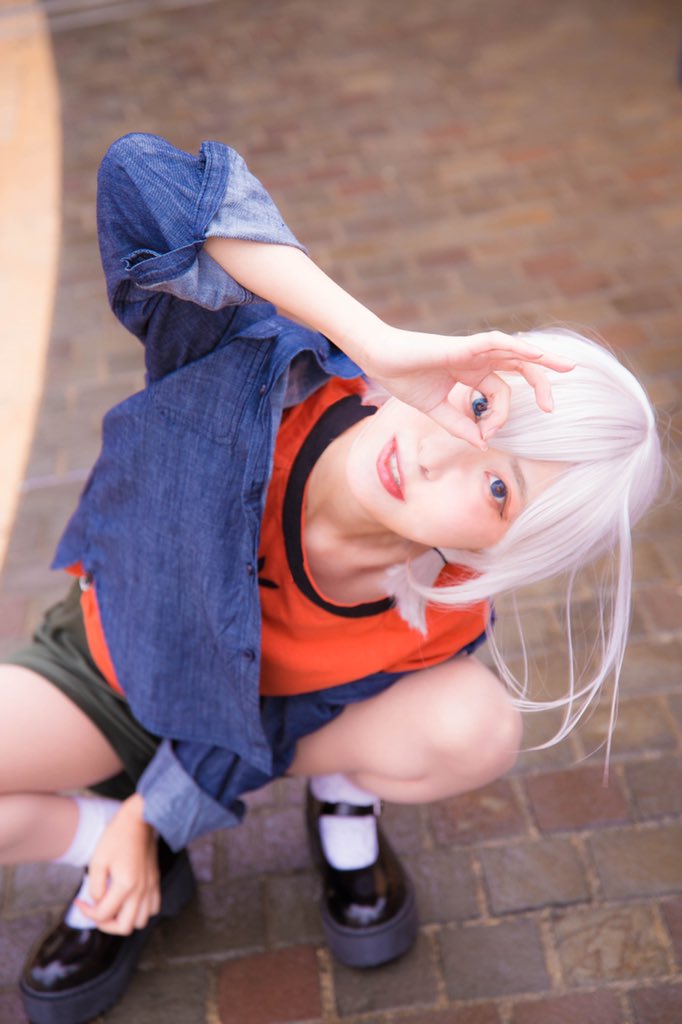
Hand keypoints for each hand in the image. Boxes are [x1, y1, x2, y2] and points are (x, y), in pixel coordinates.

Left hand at [76, 794, 159, 934]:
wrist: (139, 820)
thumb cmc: (117, 837)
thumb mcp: (98, 860)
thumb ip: (95, 886)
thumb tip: (96, 900)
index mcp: (125, 885)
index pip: (103, 914)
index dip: (86, 912)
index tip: (80, 901)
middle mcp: (140, 890)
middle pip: (124, 927)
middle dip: (106, 924)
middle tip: (96, 911)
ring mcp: (150, 887)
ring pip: (141, 921)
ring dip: (125, 920)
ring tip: (113, 908)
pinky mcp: (155, 882)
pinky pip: (153, 908)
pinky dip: (141, 911)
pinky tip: (130, 902)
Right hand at [360, 326, 574, 448]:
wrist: (381, 360)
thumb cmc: (404, 378)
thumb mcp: (436, 410)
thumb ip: (459, 425)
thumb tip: (482, 443)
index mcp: (472, 373)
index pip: (499, 394)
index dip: (499, 416)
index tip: (486, 433)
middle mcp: (477, 359)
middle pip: (519, 367)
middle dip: (541, 382)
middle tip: (553, 407)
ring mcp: (472, 350)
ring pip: (515, 351)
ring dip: (543, 358)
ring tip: (566, 367)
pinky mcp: (462, 345)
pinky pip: (496, 342)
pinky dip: (517, 346)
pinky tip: (536, 352)